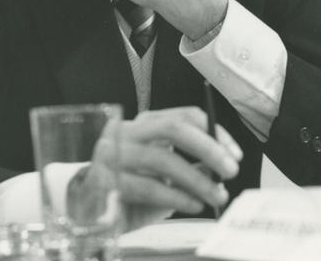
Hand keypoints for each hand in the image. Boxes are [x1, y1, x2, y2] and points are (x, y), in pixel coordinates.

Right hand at [75, 107, 241, 231]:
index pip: (185, 116)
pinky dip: (175, 196)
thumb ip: (189, 164)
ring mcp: (113, 154)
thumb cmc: (130, 183)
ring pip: (161, 159)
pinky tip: (192, 204)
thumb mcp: (164, 171)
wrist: (85, 203)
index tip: (234, 155)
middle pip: (173, 129)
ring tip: (215, 195)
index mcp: (144, 123)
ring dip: (196, 179)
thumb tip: (222, 165)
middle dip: (207, 148)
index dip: (214, 133)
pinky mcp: (106, 180)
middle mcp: (128, 131)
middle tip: (230, 169)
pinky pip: (147, 187)